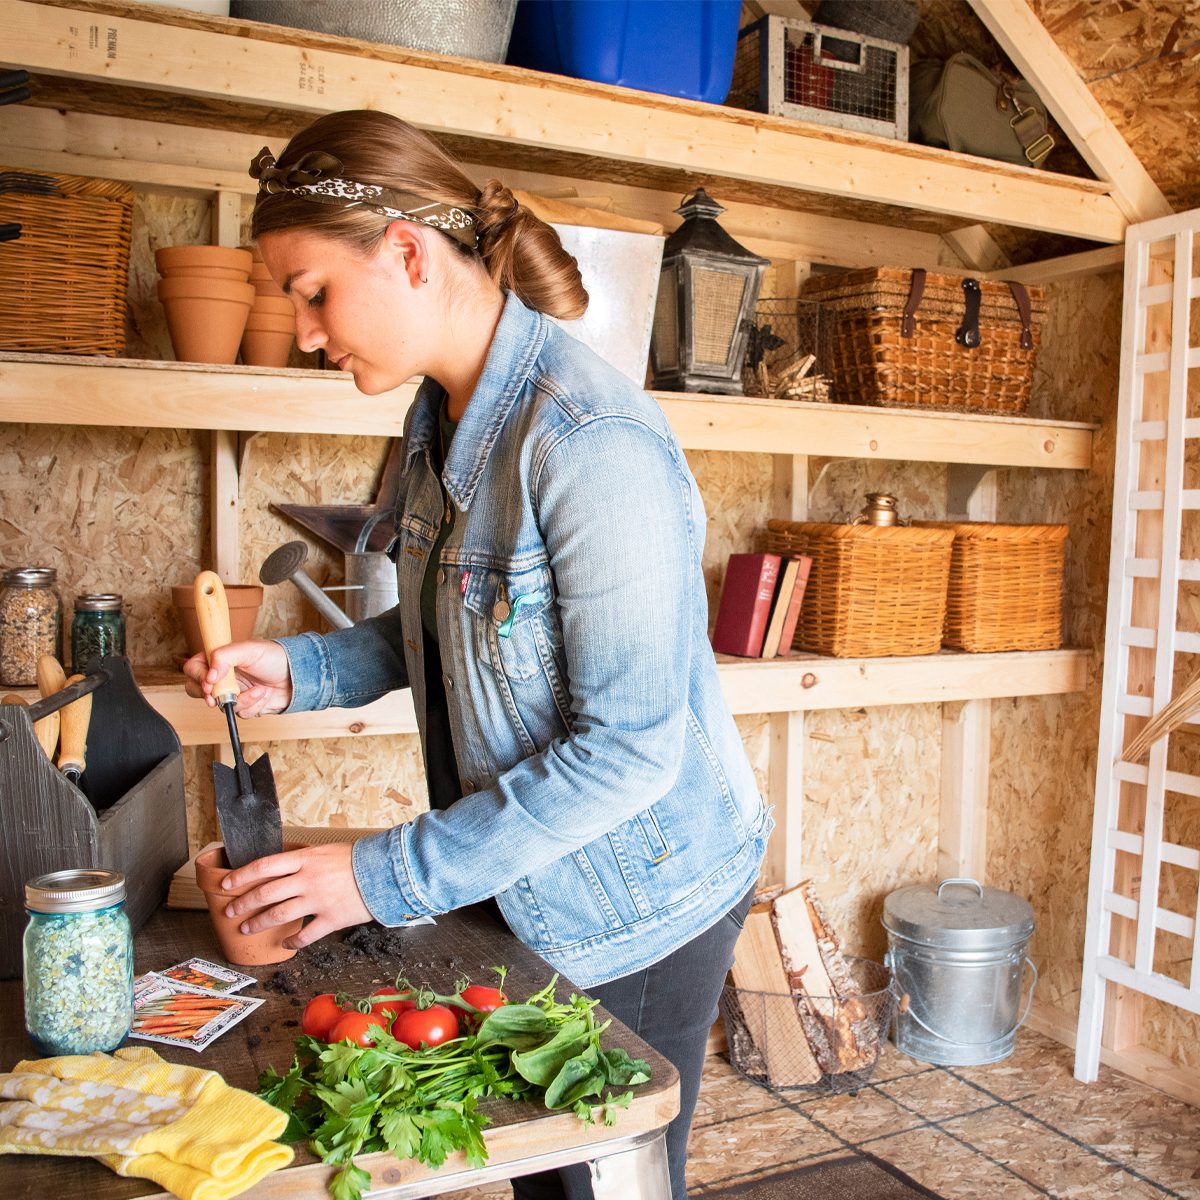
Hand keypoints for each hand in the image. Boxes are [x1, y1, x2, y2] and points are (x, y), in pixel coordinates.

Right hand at [182, 638, 292, 716]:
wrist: (297, 676)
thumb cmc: (275, 657)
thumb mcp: (250, 649)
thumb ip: (225, 656)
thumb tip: (210, 673)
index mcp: (219, 659)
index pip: (194, 668)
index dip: (198, 676)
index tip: (210, 682)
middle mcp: (222, 677)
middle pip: (197, 690)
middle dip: (210, 696)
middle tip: (218, 697)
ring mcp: (232, 693)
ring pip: (220, 705)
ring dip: (243, 699)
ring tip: (260, 688)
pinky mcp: (244, 706)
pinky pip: (240, 712)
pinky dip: (254, 704)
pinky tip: (264, 694)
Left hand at [221, 843, 371, 949]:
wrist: (387, 871)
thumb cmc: (357, 859)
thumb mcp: (325, 850)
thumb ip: (303, 859)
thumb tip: (280, 867)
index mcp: (305, 859)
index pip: (264, 866)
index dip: (241, 876)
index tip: (226, 884)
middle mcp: (308, 879)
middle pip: (266, 893)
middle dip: (243, 904)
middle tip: (231, 912)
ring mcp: (319, 900)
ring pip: (278, 915)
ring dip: (258, 923)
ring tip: (247, 929)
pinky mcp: (331, 919)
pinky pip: (305, 935)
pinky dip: (292, 941)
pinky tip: (285, 944)